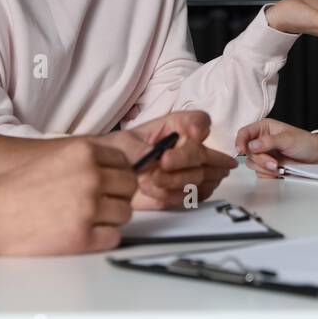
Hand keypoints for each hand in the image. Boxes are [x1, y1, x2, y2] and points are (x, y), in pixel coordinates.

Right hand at [0, 139, 135, 253]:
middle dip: (117, 196)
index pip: (125, 162)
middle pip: (129, 188)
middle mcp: (90, 177)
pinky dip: (102, 238)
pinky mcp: (83, 237)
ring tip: (84, 219)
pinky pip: (113, 237)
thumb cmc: (18, 188)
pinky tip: (82, 234)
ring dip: (110, 218)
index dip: (118, 176)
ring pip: (125, 214)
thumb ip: (88, 161)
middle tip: (98, 204)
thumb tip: (123, 170)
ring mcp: (88, 208)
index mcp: (83, 152)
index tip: (108, 184)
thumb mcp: (56, 158)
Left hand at [94, 110, 236, 209]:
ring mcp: (194, 172)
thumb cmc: (121, 153)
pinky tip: (150, 189)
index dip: (200, 126)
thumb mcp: (123, 143)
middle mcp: (190, 148)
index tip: (192, 133)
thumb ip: (138, 148)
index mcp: (177, 126)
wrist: (113, 179)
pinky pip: (189, 197)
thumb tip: (151, 154)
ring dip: (173, 180)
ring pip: (200, 177)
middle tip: (164, 162)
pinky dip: (168, 195)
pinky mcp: (190, 194)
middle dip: (185, 158)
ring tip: (147, 180)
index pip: (200, 121)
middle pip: (204, 152)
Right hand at [235, 117, 317, 176]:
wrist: (317, 158)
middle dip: (260, 159)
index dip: (240, 141)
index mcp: (264, 128)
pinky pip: (259, 173)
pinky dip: (268, 174)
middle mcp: (261, 141)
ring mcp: (264, 154)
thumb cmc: (305, 143)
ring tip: (278, 167)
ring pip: (252, 164)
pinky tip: (279, 171)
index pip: (244, 133)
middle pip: (248, 152)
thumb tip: (251, 145)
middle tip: (274, 163)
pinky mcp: (268, 166)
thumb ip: (268, 142)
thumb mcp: (287, 139)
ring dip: (264, 167)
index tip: (242, 150)